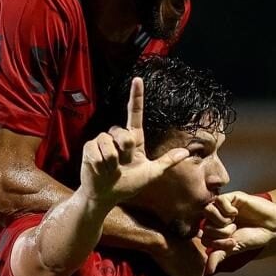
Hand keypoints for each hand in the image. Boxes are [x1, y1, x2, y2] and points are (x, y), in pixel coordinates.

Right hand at [80, 77, 188, 204]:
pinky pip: (97, 151)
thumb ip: (166, 162)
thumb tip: (186, 152)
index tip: (138, 80)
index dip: (136, 97)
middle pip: (124, 134)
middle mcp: (117, 136)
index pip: (135, 114)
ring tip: (110, 169)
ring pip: (110, 144)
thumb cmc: (127, 185)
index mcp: (133, 139)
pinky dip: (101, 164)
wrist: (105, 195)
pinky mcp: (89, 147)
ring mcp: (102, 141)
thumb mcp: (150, 174)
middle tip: (121, 165)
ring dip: (112, 162)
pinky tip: (99, 169)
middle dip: (124, 152)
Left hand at [202, 192, 275, 272]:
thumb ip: (219, 256)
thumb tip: (208, 270)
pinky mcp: (231, 197)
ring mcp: (222, 207)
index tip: (233, 242)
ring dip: (222, 221)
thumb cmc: (253, 236)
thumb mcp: (234, 249)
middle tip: (235, 231)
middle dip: (221, 233)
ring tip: (234, 222)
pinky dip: (226, 209)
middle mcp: (216, 218)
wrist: (272, 226)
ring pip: (207, 211)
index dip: (217, 243)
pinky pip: (218, 200)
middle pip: (205, 226)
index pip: (204, 238)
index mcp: (215, 230)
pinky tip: (236, 212)